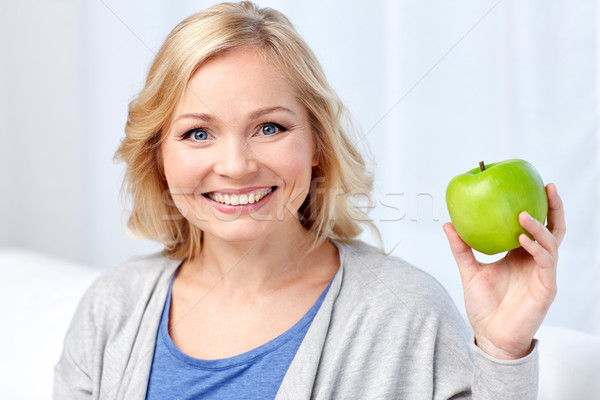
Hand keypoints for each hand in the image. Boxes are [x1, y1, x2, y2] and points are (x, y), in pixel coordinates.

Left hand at [443, 183, 565, 359]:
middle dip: (554, 207)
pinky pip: (545, 263)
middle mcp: (535, 261)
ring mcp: (543, 274)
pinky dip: (536, 249)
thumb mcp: (469, 270)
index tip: (535, 184)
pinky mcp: (545, 288)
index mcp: (521, 255)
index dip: (539, 206)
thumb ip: (461, 248)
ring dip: (539, 227)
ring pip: (551, 242)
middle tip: (548, 187)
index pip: (536, 225)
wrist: (490, 335)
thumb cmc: (484, 306)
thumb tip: (448, 223)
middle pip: (553, 229)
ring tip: (522, 215)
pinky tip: (522, 240)